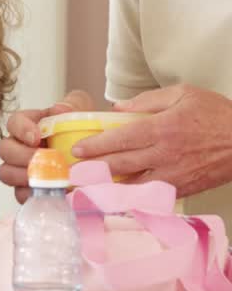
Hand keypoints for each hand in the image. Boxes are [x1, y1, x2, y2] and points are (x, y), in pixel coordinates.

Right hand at [0, 90, 94, 201]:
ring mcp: (20, 169)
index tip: (36, 137)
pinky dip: (32, 194)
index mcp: (29, 124)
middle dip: (22, 155)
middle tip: (43, 160)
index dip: (21, 129)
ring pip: (6, 172)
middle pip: (5, 149)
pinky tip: (50, 191)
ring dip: (24, 175)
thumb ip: (74, 103)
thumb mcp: (83, 112)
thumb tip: (59, 109)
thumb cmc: (84, 132)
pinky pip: (19, 194)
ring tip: (46, 178)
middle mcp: (20, 146)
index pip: (13, 122)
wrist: (96, 158)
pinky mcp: (27, 190)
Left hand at [70, 84, 231, 198]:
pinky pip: (151, 195)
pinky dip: (132, 197)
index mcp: (162, 129)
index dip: (96, 146)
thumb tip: (119, 109)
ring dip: (108, 187)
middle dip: (93, 168)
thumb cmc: (216, 114)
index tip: (78, 149)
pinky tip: (118, 196)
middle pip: (120, 164)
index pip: (120, 139)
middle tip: (74, 170)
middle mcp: (164, 155)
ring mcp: (173, 176)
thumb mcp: (183, 94)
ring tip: (87, 185)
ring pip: (132, 185)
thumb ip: (148, 101)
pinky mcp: (182, 189)